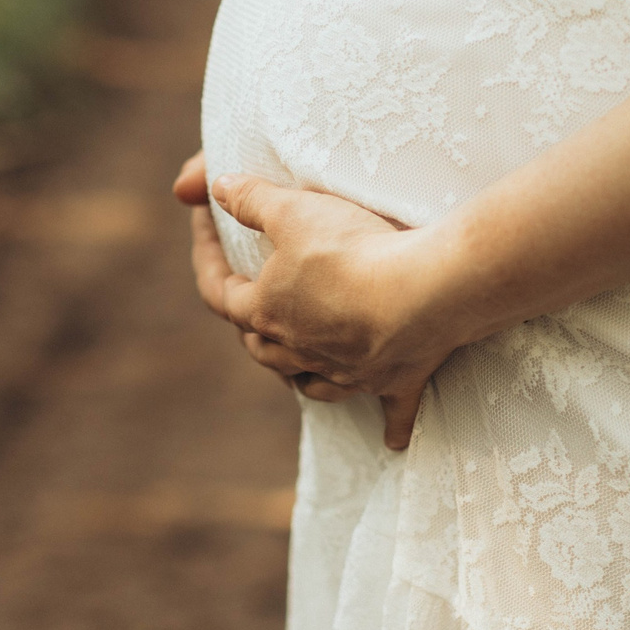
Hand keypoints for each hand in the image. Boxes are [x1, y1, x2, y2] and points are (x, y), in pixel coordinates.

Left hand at [169, 153, 459, 448]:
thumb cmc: (352, 250)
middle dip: (251, 325)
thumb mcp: (294, 210)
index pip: (219, 292)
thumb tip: (216, 187)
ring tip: (299, 360)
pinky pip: (390, 412)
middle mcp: (300, 352)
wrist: (425, 292)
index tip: (203, 219)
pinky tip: (393, 442)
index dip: (206, 255)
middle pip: (261, 347)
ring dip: (298, 373)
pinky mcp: (393, 380)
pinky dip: (392, 426)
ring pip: (309, 383)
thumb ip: (252, 199)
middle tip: (253, 301)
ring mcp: (347, 373)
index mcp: (267, 314)